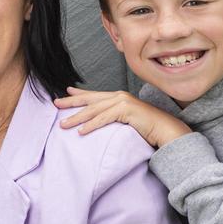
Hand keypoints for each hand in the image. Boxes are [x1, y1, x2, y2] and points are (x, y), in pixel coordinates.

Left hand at [55, 87, 190, 147]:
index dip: (79, 94)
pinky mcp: (126, 111)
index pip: (94, 95)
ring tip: (63, 124)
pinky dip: (91, 125)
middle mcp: (118, 96)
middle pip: (90, 100)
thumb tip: (100, 119)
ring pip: (93, 111)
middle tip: (56, 104)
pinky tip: (81, 131)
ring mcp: (122, 102)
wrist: (167, 130)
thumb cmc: (148, 127)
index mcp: (118, 97)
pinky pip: (104, 119)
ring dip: (77, 118)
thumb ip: (114, 115)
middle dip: (71, 102)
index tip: (65, 92)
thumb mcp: (127, 118)